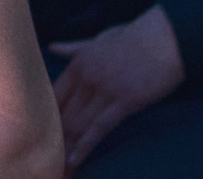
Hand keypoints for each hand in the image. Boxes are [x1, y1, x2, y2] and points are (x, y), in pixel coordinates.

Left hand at [50, 5, 183, 168]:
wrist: (165, 39)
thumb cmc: (134, 38)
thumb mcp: (98, 39)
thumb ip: (74, 48)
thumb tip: (52, 47)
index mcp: (79, 63)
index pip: (54, 94)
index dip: (45, 115)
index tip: (38, 131)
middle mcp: (86, 77)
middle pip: (63, 113)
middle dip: (53, 135)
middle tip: (41, 153)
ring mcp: (104, 90)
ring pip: (78, 123)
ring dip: (66, 145)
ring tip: (56, 164)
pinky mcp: (124, 102)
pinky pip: (100, 128)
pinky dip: (86, 145)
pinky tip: (75, 159)